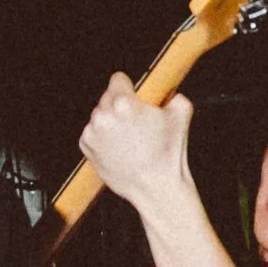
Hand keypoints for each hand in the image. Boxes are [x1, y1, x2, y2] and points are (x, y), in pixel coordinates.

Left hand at [78, 73, 192, 212]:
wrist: (155, 187)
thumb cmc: (167, 154)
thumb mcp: (182, 115)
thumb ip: (176, 95)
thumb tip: (172, 92)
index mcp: (123, 104)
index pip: (118, 79)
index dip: (130, 87)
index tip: (135, 95)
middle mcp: (103, 116)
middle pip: (108, 96)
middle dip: (120, 105)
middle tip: (136, 121)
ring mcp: (92, 132)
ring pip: (100, 115)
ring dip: (111, 121)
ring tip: (128, 137)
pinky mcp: (86, 147)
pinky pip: (92, 132)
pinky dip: (102, 137)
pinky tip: (119, 147)